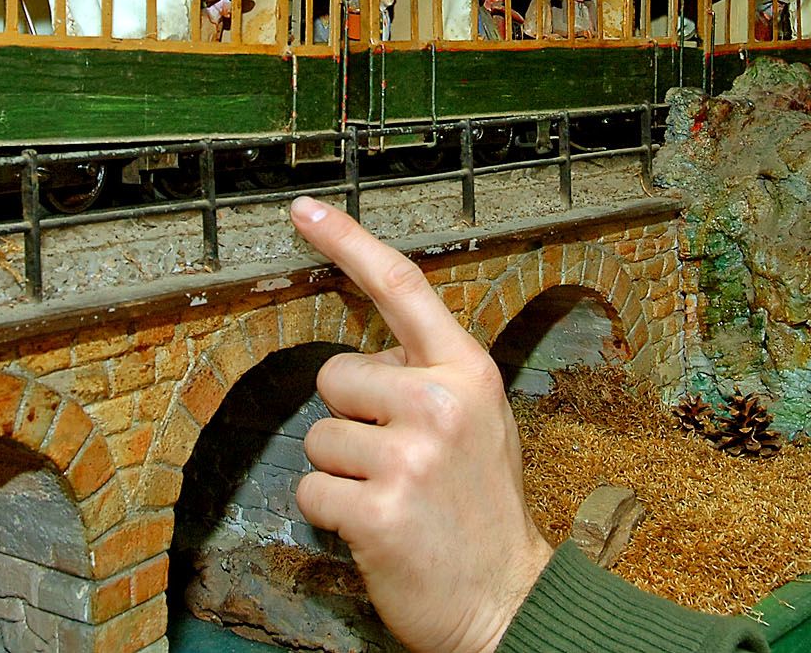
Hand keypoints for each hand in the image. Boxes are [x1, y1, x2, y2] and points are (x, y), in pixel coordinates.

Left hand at [290, 196, 553, 652]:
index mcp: (468, 371)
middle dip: (348, 418)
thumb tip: (368, 356)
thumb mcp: (480, 421)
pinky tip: (375, 528)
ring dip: (341, 472)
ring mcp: (409, 456)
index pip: (401, 286)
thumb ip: (431, 378)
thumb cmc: (483, 508)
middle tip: (395, 460)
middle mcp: (440, 402)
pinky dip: (331, 513)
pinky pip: (311, 489)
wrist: (507, 599)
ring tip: (392, 496)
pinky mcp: (377, 509)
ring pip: (318, 436)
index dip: (347, 242)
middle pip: (333, 376)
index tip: (303, 211)